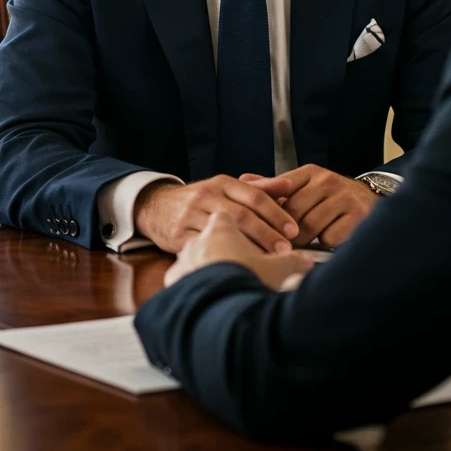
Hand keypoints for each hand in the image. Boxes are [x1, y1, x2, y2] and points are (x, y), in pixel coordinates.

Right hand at [133, 175, 299, 254]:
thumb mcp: (225, 188)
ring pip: (225, 234)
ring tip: (270, 262)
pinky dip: (226, 259)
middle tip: (287, 250)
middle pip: (242, 216)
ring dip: (250, 249)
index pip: (255, 196)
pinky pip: (207, 249)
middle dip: (267, 234)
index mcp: (221, 183)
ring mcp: (191, 216)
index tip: (294, 230)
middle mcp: (206, 196)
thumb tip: (288, 184)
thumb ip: (257, 188)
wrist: (156, 207)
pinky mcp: (179, 236)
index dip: (276, 213)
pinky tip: (241, 267)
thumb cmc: (201, 200)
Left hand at [241, 164, 377, 248]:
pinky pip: (330, 237)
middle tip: (277, 244)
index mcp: (310, 172)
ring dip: (302, 240)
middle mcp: (327, 181)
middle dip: (284, 230)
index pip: (280, 190)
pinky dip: (324, 244)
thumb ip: (275, 186)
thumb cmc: (328, 197)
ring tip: (297, 247)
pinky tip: (324, 243)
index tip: (261, 226)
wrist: (370, 199)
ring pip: (310, 226)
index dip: (269, 211)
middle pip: (293, 211)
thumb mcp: (304, 185)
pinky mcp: (358, 216)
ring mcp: (344, 198)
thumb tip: (243, 180)